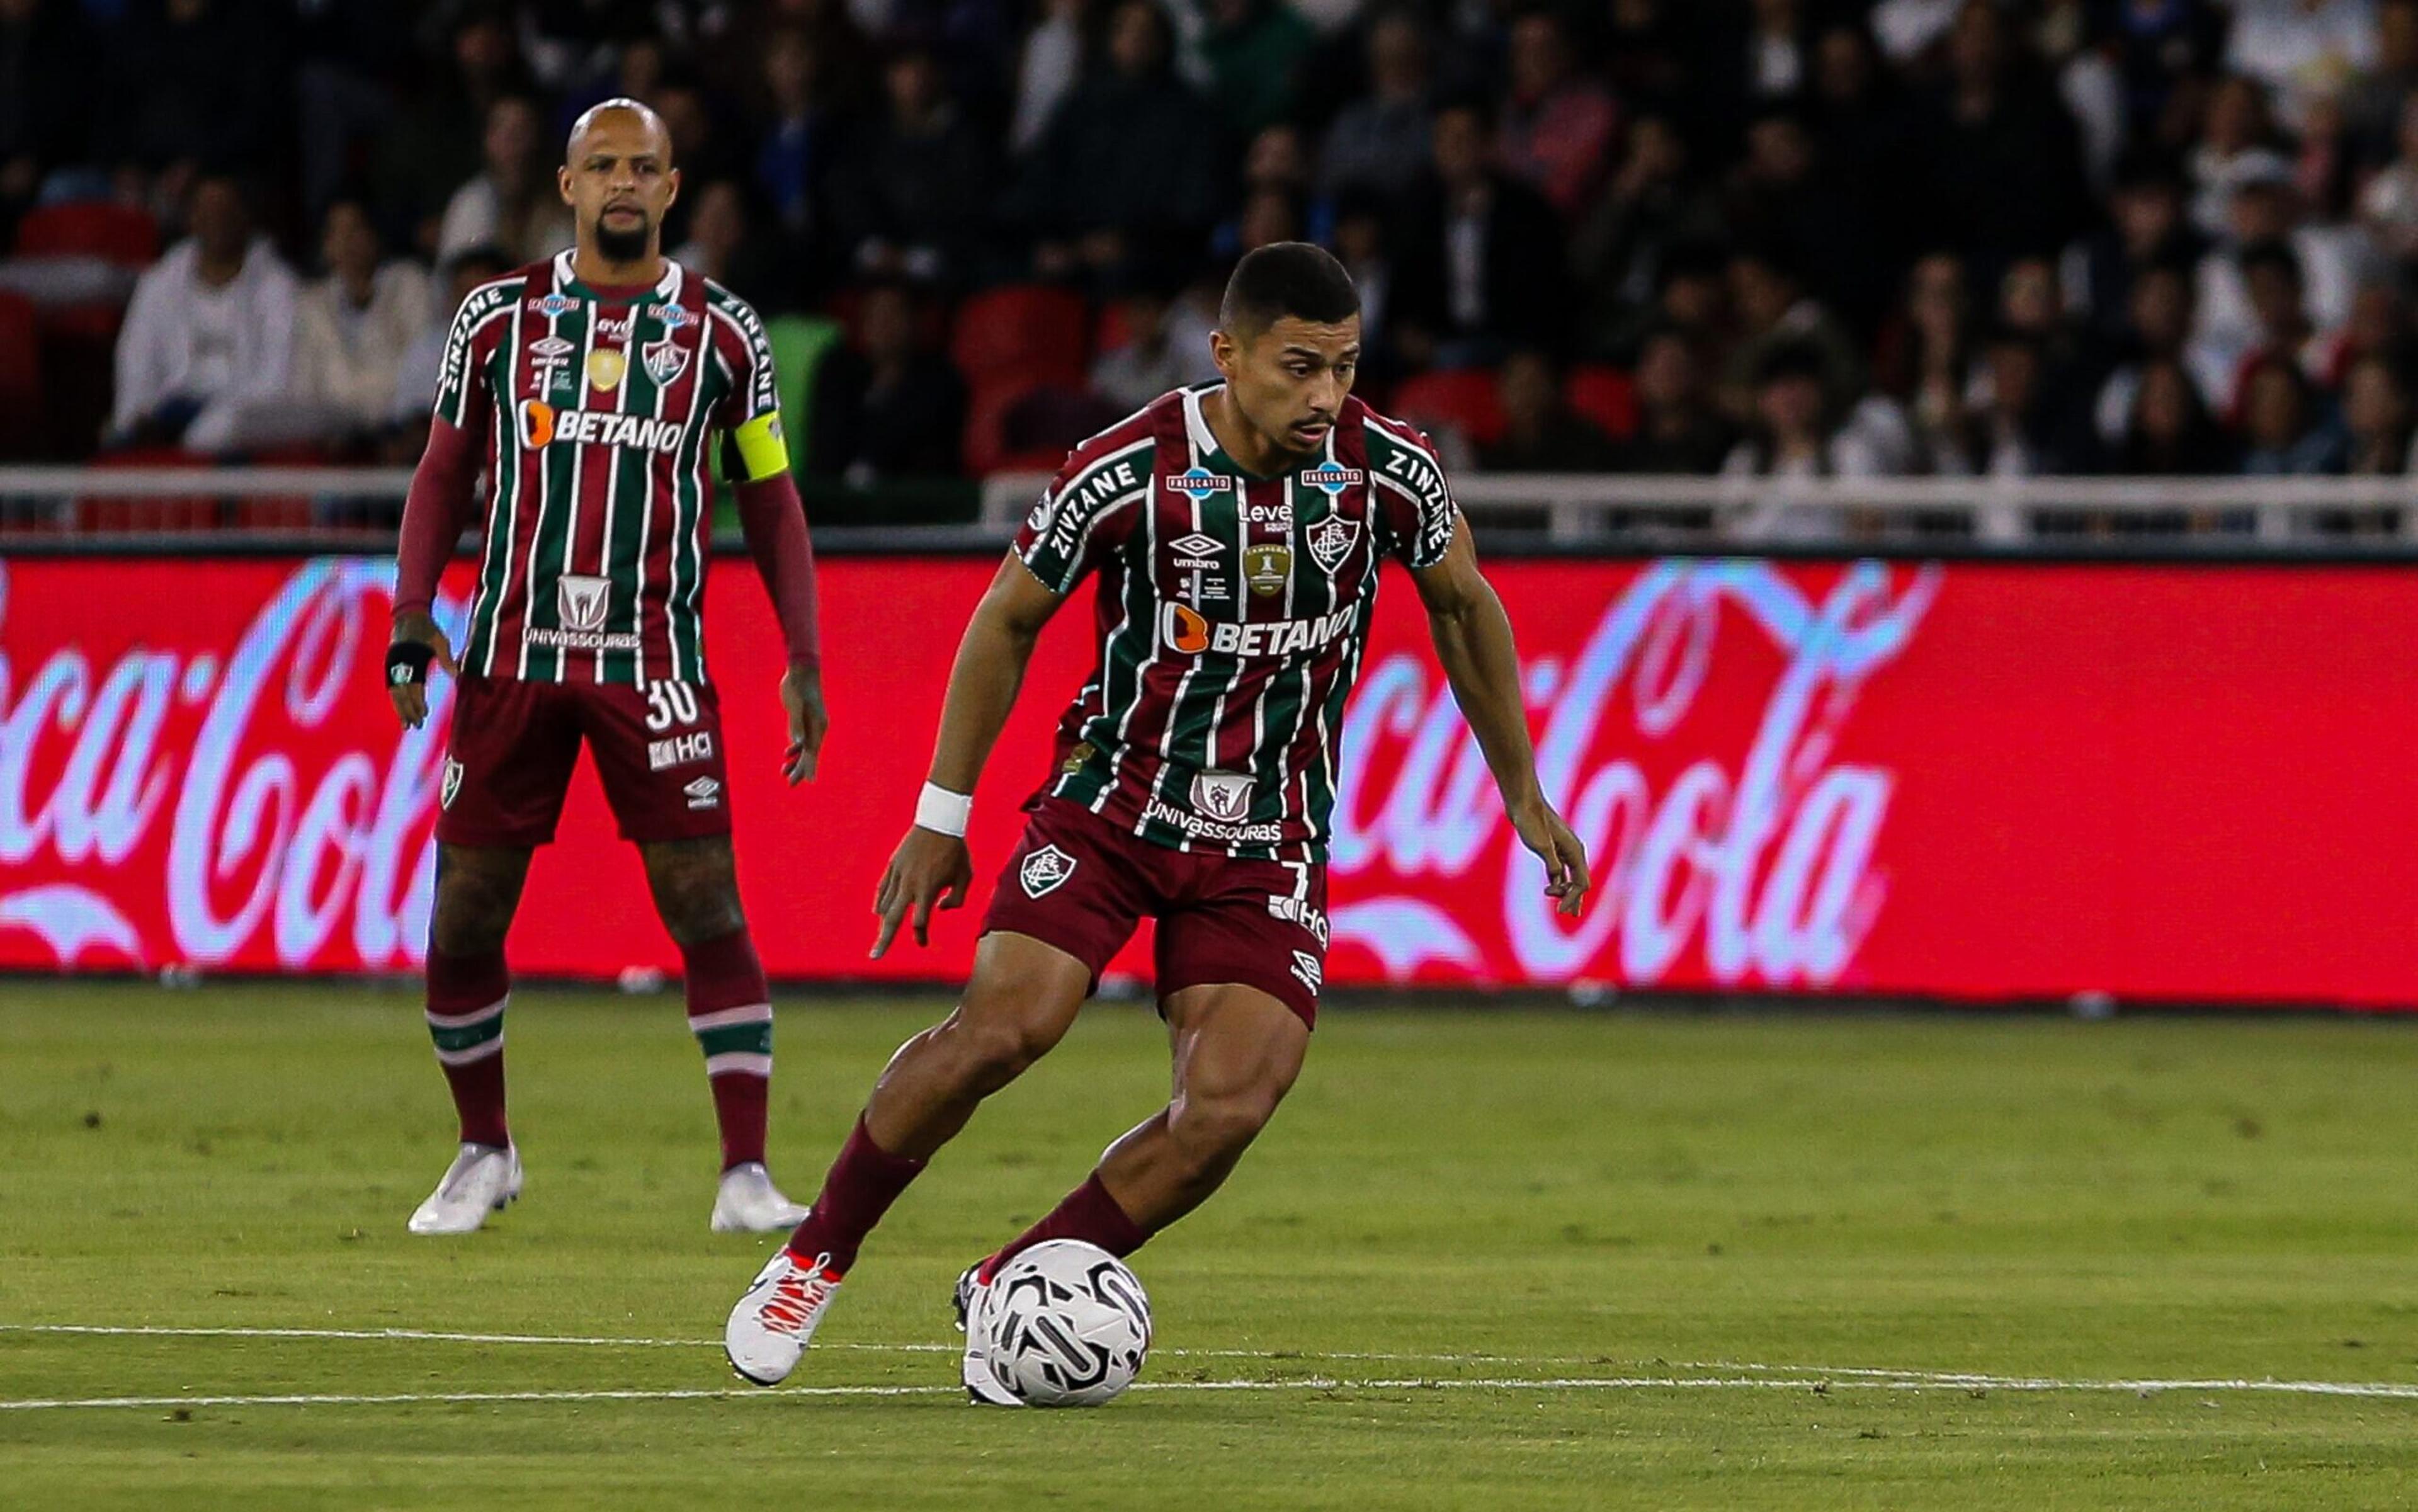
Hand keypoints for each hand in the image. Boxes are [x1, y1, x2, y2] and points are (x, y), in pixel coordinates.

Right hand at [388, 609, 456, 729]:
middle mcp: (397, 664)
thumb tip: (457, 675)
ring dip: (400, 708)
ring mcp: (392, 665)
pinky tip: (403, 709)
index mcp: (409, 659)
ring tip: (407, 724)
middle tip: (415, 726)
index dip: (417, 703)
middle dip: (407, 711)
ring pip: (394, 692)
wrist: (409, 616)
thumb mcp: (439, 640)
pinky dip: (397, 699)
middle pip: (401, 694)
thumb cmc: (427, 628)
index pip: (413, 688)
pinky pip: (392, 686)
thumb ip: (446, 658)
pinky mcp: (391, 665)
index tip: (424, 716)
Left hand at [780, 663, 827, 784]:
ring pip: (804, 747)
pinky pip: (800, 739)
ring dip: (795, 761)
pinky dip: (794, 749)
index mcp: (818, 725)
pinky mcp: (802, 719)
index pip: (813, 751)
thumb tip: (798, 744)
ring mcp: (810, 724)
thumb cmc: (799, 686)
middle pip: (809, 753)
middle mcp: (816, 727)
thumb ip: (796, 724)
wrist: (801, 670)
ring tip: (784, 774)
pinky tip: (787, 756)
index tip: (809, 781)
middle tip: (791, 784)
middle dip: (800, 769)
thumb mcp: (796, 705)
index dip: (810, 767)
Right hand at [870, 825, 975, 957]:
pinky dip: (880, 902)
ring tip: (883, 935)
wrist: (939, 821)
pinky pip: (882, 888)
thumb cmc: (956, 850)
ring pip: (886, 904)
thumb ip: (958, 899)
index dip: (921, 936)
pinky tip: (879, 912)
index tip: (923, 943)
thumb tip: (940, 910)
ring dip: (885, 921)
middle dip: (884, 940)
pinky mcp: (893, 864)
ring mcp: (898, 874)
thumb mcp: (966, 876)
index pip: (919, 922)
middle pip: (892, 918)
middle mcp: (909, 884)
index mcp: (928, 889)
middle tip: (875, 957)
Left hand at [1508, 796, 1590, 917]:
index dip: (1574, 899)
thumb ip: (1552, 863)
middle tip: (1571, 915)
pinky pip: (1560, 869)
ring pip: (1571, 876)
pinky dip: (1558, 882)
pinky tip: (1552, 889)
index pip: (1581, 882)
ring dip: (1567, 892)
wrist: (1523, 802)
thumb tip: (1557, 878)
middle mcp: (1573, 851)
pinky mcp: (1552, 847)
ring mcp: (1563, 849)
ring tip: (1561, 907)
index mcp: (1574, 851)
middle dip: (1575, 899)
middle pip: (1580, 881)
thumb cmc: (1531, 821)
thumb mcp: (1541, 845)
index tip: (1560, 911)